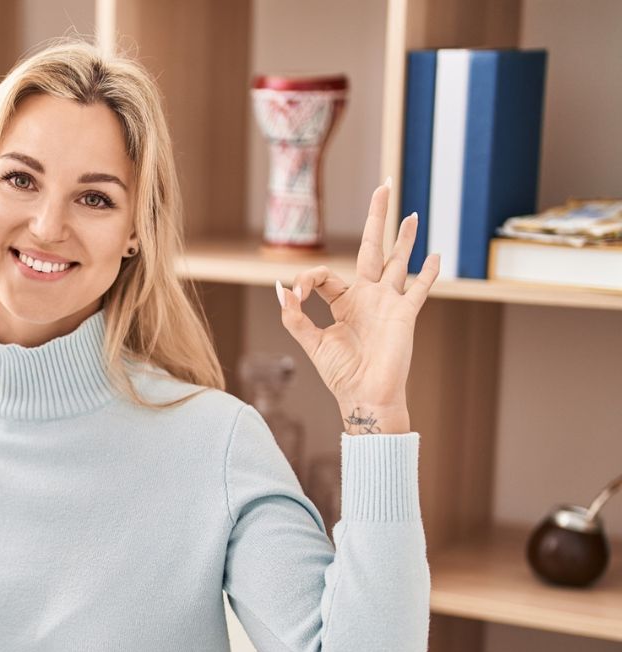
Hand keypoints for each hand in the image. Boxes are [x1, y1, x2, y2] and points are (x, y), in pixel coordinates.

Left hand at [276, 180, 439, 429]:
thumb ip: (294, 316)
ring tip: (411, 213)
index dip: (307, 280)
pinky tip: (436, 255)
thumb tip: (281, 287)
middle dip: (377, 218)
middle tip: (383, 187)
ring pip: (398, 261)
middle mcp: (368, 297)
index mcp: (343, 303)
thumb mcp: (311, 342)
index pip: (325, 276)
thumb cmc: (340, 375)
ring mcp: (389, 303)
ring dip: (405, 238)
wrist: (365, 398)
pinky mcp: (405, 315)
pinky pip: (419, 289)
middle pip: (373, 248)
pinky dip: (428, 273)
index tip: (296, 294)